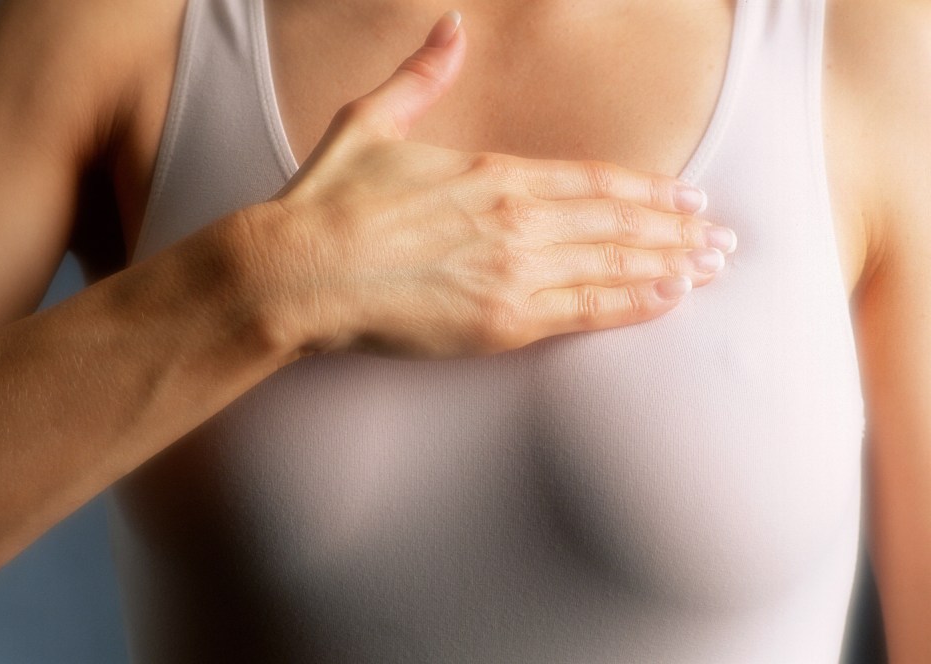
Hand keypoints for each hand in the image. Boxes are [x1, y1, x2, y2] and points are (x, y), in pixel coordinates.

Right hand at [248, 11, 735, 358]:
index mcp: (492, 171)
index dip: (647, 189)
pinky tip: (669, 298)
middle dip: (678, 229)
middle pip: (619, 222)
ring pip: (614, 264)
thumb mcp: (369, 122)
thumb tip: (450, 26)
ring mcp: (515, 272)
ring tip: (713, 266)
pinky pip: (587, 310)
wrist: (299, 271)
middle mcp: (517, 219)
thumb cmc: (329, 201)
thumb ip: (420, 76)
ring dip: (671, 264)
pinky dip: (635, 302)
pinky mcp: (502, 322)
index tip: (686, 195)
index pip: (594, 180)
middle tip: (723, 236)